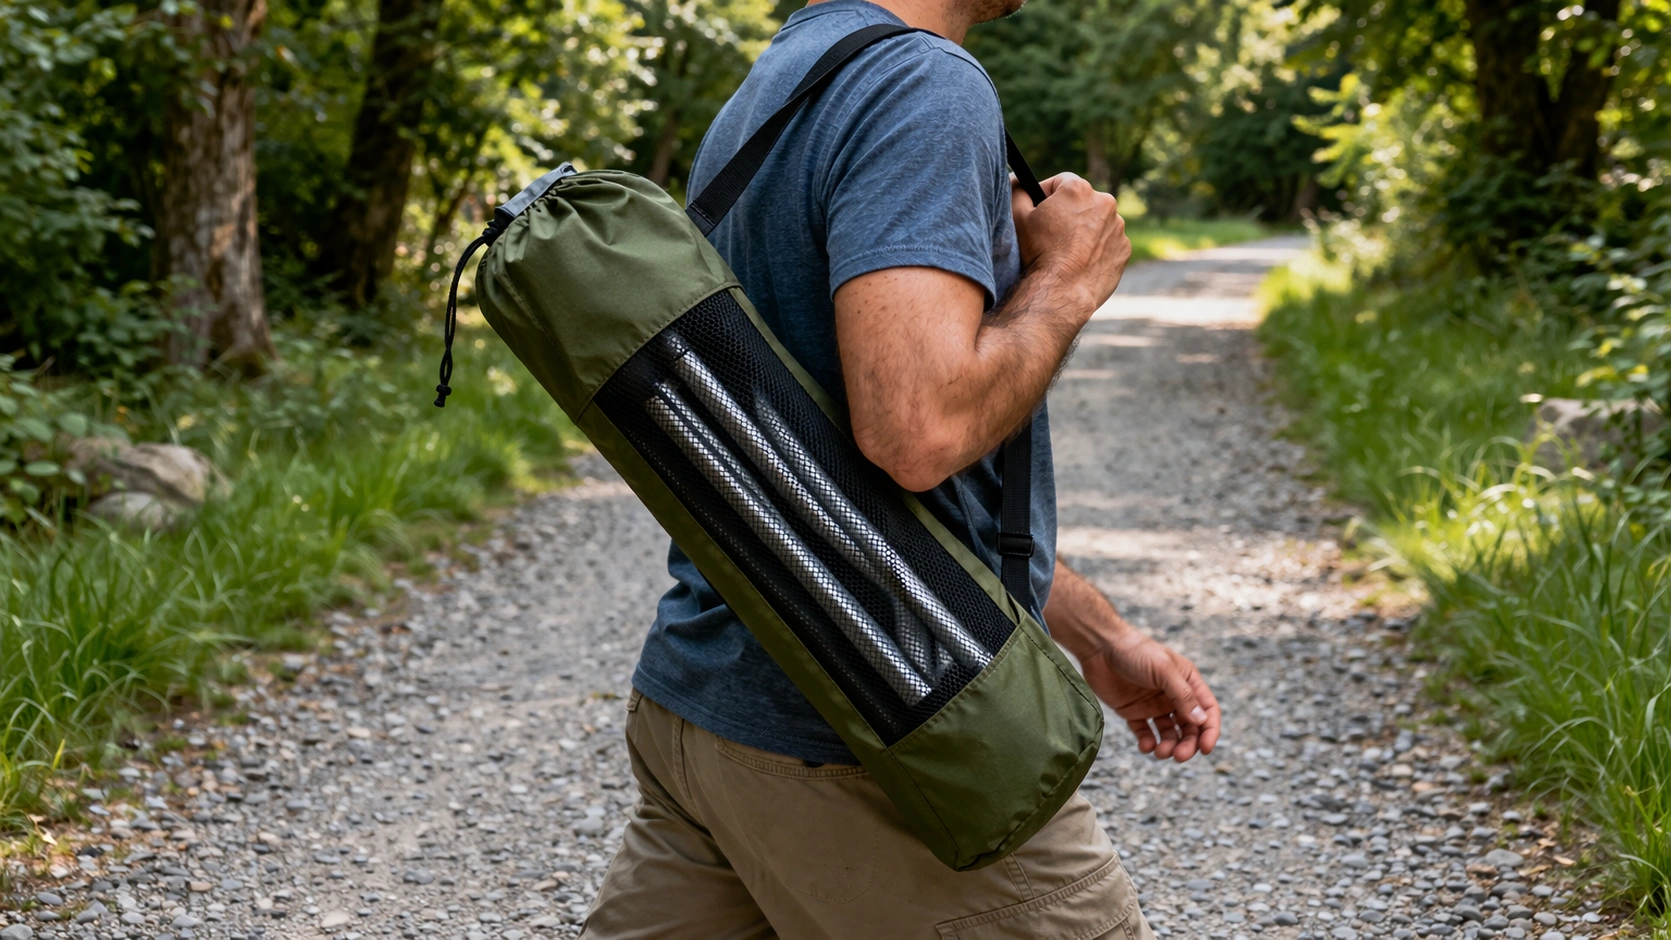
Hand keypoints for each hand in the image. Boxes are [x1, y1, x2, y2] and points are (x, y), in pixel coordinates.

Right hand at [1011, 172, 1130, 315]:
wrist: (1062, 291)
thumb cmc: (1038, 252)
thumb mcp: (1018, 218)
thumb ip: (1017, 191)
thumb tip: (1017, 179)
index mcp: (1078, 189)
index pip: (1061, 182)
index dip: (1047, 194)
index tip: (1039, 209)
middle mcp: (1105, 202)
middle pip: (1082, 201)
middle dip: (1068, 213)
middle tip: (1052, 233)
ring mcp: (1118, 226)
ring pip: (1098, 222)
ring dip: (1084, 230)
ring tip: (1067, 251)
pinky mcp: (1124, 249)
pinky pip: (1109, 243)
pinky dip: (1098, 249)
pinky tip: (1081, 263)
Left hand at [1079, 631, 1221, 761]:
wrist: (1100, 647)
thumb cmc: (1135, 651)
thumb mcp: (1164, 670)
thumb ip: (1182, 695)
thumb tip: (1201, 720)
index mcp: (1188, 681)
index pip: (1207, 710)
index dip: (1210, 730)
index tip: (1206, 749)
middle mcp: (1173, 695)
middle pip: (1189, 727)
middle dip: (1188, 744)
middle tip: (1180, 756)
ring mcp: (1154, 705)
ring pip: (1169, 734)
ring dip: (1169, 746)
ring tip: (1160, 752)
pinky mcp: (1134, 712)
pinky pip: (1145, 733)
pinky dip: (1147, 743)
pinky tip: (1145, 746)